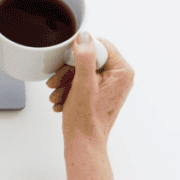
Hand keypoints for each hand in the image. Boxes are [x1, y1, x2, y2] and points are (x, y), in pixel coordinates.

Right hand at [46, 32, 133, 146]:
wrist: (83, 143)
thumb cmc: (86, 119)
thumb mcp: (83, 83)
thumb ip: (85, 56)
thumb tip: (84, 36)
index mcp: (122, 71)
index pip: (99, 45)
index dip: (79, 54)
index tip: (68, 66)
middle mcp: (119, 77)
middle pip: (88, 58)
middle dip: (68, 70)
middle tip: (56, 82)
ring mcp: (109, 85)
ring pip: (82, 70)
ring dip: (65, 81)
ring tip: (56, 94)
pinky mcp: (100, 93)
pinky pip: (81, 81)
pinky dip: (69, 89)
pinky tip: (61, 100)